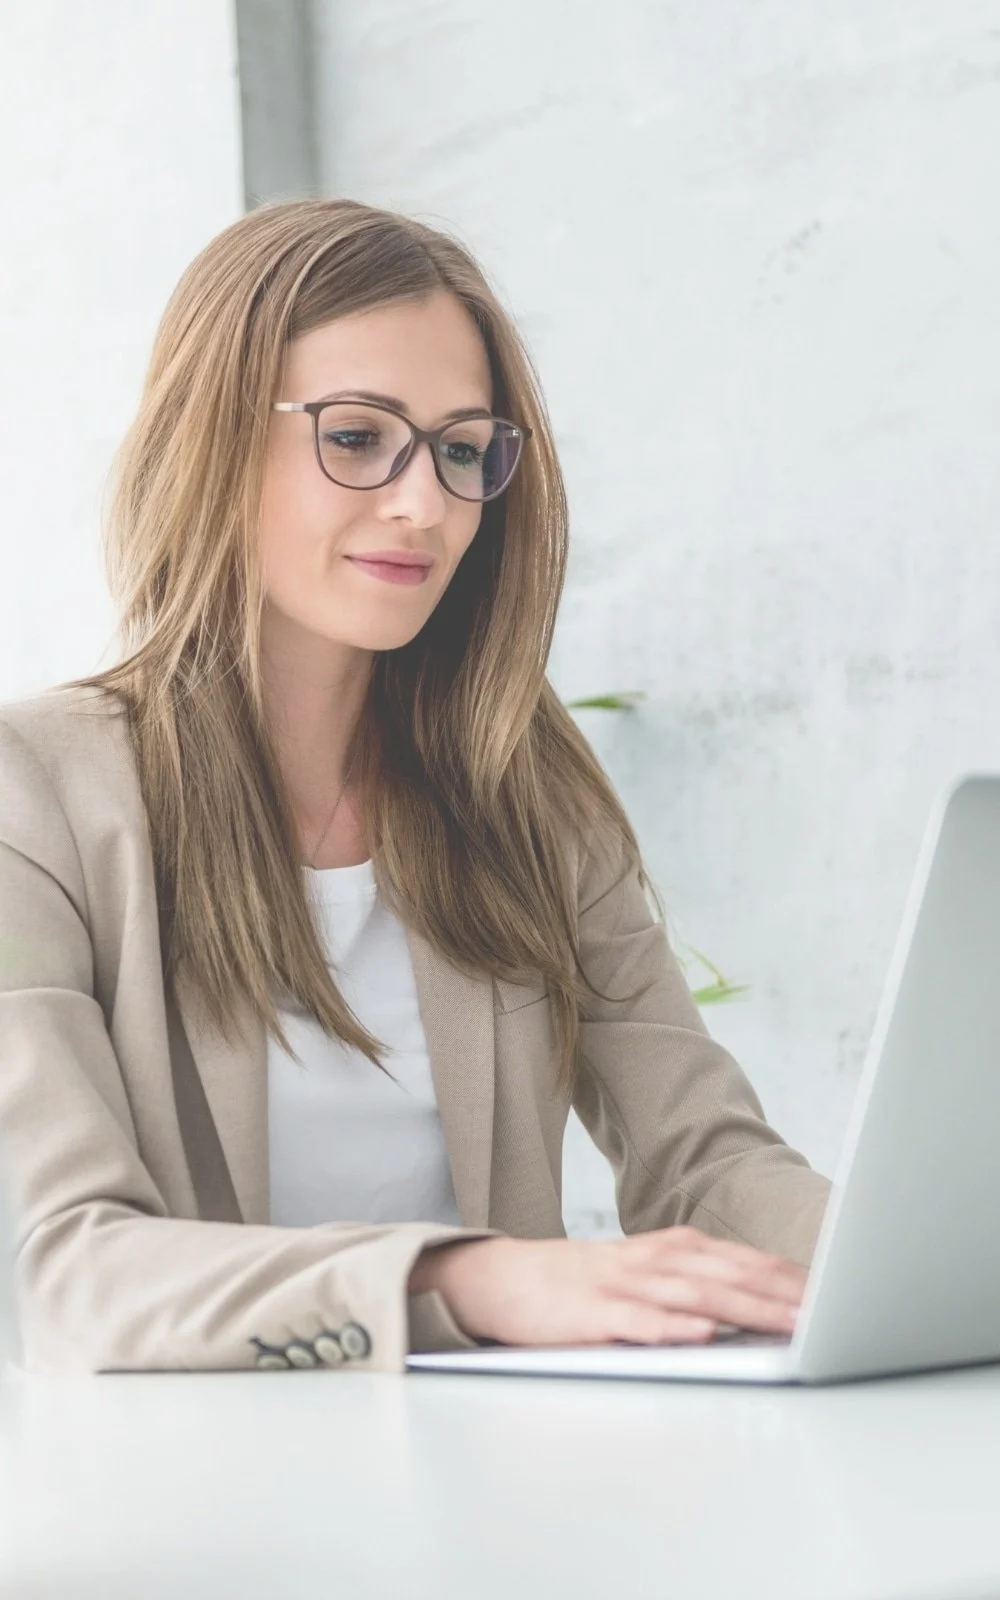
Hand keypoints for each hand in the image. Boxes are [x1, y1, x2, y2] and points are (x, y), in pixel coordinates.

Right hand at [408, 1226, 805, 1346]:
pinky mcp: (592, 1312)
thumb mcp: (646, 1276)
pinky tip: (702, 1336)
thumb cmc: (584, 1285)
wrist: (504, 1279)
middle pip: (730, 1274)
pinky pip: (639, 1321)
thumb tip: (763, 1306)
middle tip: (832, 1309)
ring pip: (695, 1296)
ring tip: (788, 1323)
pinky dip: (672, 1328)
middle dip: (784, 1294)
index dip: (791, 1277)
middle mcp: (655, 1259)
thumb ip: (698, 1286)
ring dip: (745, 1309)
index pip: (745, 1261)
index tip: (839, 1293)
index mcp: (673, 1249)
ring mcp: (623, 1283)